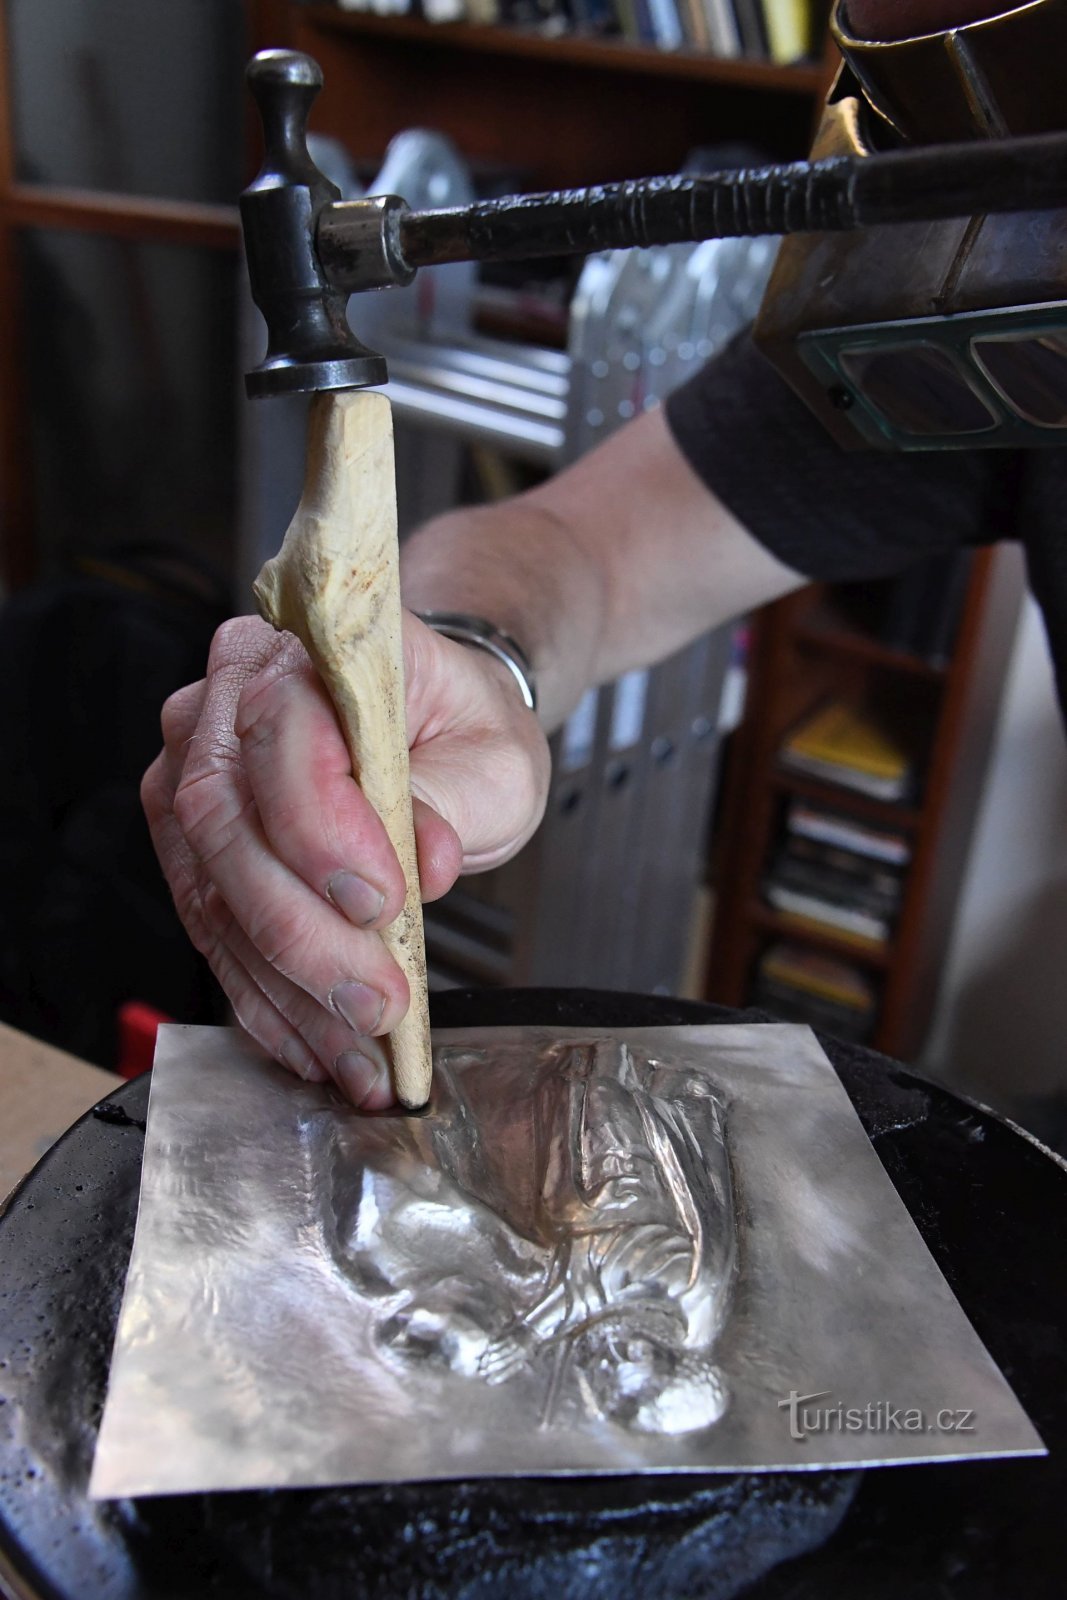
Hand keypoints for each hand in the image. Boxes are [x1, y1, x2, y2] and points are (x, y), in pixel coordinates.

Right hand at [142, 612, 549, 1107]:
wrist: (433, 728)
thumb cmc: (459, 726)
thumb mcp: (493, 758)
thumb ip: (455, 801)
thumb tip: (423, 863)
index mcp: (306, 650)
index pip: (281, 730)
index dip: (320, 826)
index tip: (383, 901)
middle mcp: (226, 702)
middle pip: (226, 820)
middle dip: (301, 931)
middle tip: (376, 1003)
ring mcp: (194, 772)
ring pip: (211, 888)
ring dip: (284, 985)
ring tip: (354, 1051)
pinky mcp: (191, 843)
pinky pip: (209, 928)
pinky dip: (262, 997)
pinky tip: (311, 1045)